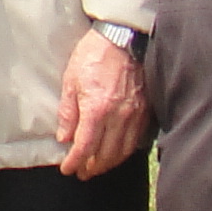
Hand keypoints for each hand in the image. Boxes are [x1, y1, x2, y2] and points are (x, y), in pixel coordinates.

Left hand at [56, 26, 150, 178]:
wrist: (123, 38)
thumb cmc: (93, 55)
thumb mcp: (70, 81)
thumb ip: (68, 112)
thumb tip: (65, 138)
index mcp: (97, 109)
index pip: (85, 147)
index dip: (75, 162)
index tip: (68, 170)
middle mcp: (119, 116)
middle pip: (106, 154)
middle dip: (92, 167)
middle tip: (83, 173)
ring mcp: (135, 114)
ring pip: (123, 150)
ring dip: (109, 163)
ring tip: (98, 167)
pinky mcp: (146, 110)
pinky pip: (137, 139)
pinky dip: (126, 151)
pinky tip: (117, 153)